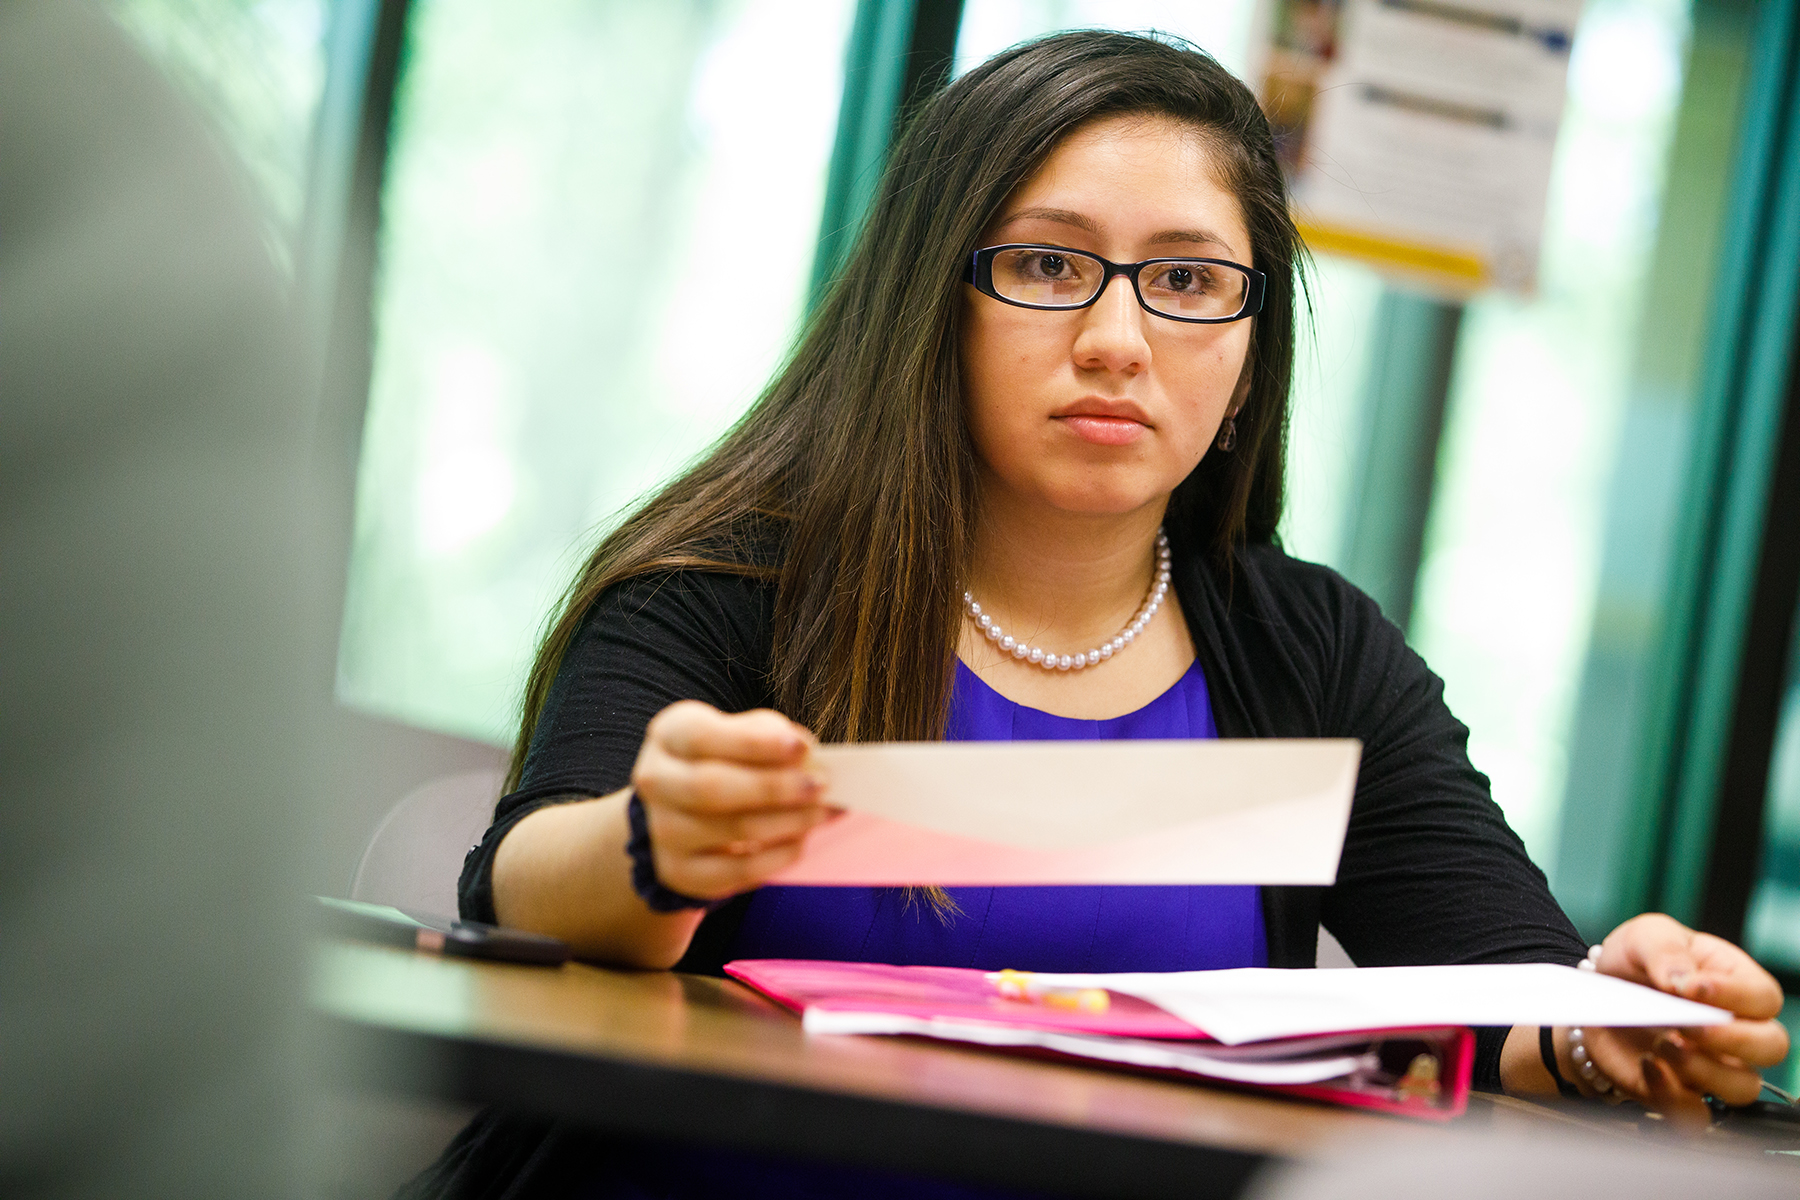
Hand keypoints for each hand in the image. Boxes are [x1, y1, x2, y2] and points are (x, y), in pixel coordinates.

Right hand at [630, 700, 832, 901]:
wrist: (681, 812)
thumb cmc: (724, 761)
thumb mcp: (739, 734)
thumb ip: (771, 736)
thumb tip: (808, 756)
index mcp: (670, 735)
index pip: (704, 737)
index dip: (754, 743)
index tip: (801, 747)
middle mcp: (655, 781)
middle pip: (711, 787)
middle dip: (773, 787)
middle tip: (819, 785)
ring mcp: (663, 831)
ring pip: (730, 829)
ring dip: (786, 822)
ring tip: (820, 812)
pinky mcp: (680, 872)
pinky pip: (736, 871)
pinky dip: (776, 856)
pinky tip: (800, 841)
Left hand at [1576, 913, 1787, 1126]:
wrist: (1593, 997)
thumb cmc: (1632, 963)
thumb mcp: (1645, 937)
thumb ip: (1666, 950)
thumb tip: (1682, 980)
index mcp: (1735, 985)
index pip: (1764, 998)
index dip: (1736, 996)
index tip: (1691, 987)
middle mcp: (1734, 1032)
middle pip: (1770, 1047)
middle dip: (1732, 1039)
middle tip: (1686, 1024)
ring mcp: (1711, 1066)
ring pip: (1741, 1087)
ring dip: (1704, 1071)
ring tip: (1662, 1045)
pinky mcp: (1679, 1093)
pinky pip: (1695, 1116)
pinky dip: (1674, 1099)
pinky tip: (1648, 1068)